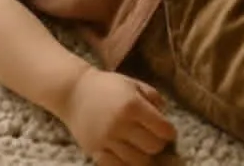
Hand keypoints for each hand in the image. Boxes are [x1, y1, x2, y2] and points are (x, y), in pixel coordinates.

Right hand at [60, 67, 176, 165]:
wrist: (74, 92)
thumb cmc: (107, 86)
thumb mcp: (133, 84)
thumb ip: (154, 98)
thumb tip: (166, 118)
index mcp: (132, 105)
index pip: (163, 129)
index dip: (170, 132)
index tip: (168, 131)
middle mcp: (120, 124)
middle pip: (153, 147)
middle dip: (158, 144)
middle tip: (155, 138)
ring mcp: (106, 140)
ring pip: (137, 161)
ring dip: (143, 155)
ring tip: (141, 146)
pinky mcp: (94, 151)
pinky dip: (125, 163)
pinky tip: (127, 153)